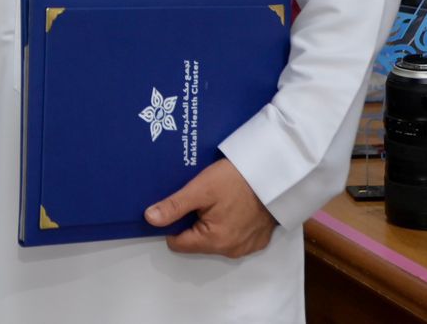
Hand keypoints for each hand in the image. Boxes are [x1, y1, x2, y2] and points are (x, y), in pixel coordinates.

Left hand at [146, 157, 276, 257]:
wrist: (276, 175)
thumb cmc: (238, 179)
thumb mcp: (201, 189)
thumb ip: (174, 206)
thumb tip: (150, 219)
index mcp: (214, 241)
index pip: (177, 243)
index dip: (172, 224)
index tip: (178, 206)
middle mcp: (230, 250)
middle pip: (196, 242)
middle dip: (193, 222)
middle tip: (200, 199)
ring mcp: (246, 247)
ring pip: (214, 239)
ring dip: (211, 223)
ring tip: (217, 200)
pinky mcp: (258, 240)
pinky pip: (233, 237)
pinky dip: (229, 224)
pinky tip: (232, 206)